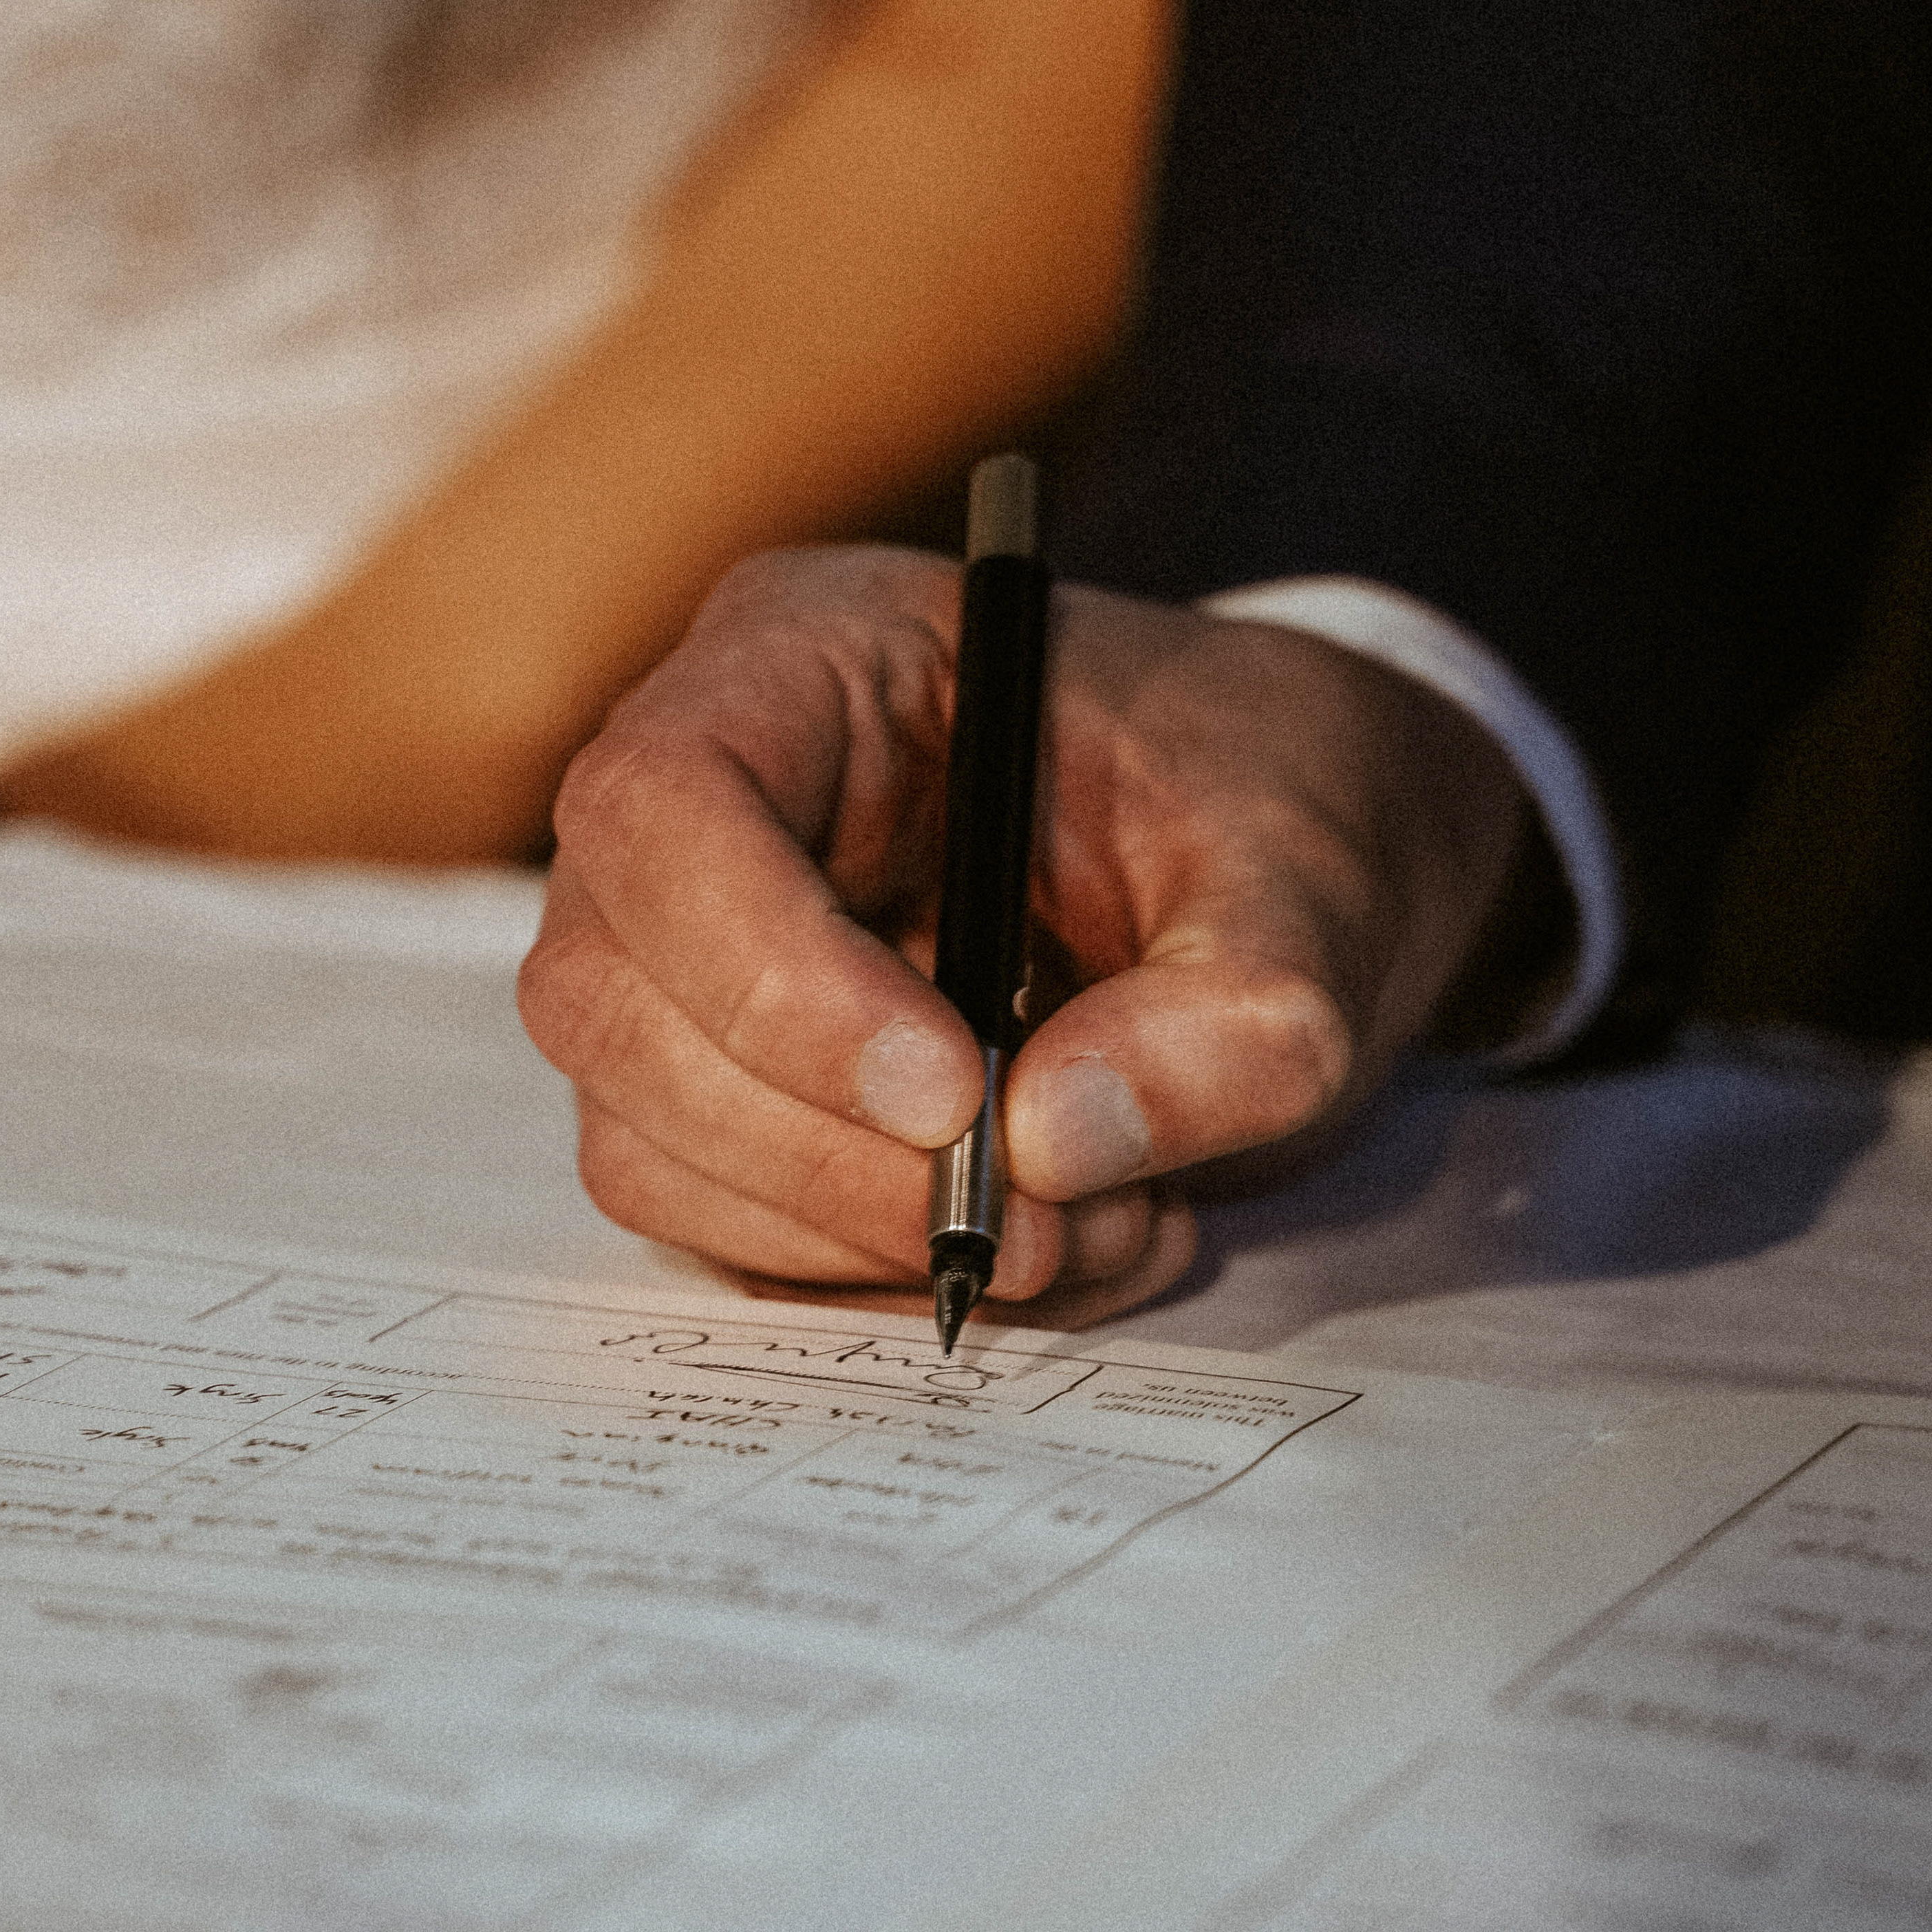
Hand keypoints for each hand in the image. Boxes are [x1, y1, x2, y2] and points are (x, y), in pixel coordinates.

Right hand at [522, 549, 1544, 1319]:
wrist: (1300, 866)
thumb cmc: (1279, 811)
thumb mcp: (1323, 887)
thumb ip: (1232, 1015)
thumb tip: (1046, 1146)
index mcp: (813, 656)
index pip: (663, 801)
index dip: (767, 971)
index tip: (948, 1095)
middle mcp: (707, 801)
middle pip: (608, 996)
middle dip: (815, 1150)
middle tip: (1038, 1218)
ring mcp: (689, 955)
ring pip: (638, 1137)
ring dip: (852, 1235)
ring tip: (1081, 1229)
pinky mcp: (724, 1094)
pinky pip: (714, 1225)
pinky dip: (867, 1275)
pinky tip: (1043, 1240)